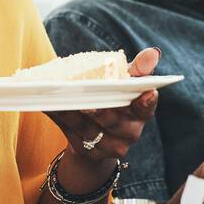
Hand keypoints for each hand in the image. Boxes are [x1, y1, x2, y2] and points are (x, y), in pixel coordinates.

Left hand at [43, 47, 161, 191]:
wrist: (96, 136)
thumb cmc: (115, 100)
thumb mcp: (124, 84)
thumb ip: (137, 70)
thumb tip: (153, 52)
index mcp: (139, 114)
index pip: (146, 109)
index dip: (147, 102)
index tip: (148, 92)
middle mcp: (128, 133)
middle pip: (114, 122)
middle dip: (101, 112)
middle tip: (90, 103)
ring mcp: (108, 146)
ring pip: (89, 129)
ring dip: (73, 113)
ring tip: (61, 100)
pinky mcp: (87, 151)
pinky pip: (71, 133)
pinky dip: (60, 118)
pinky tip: (49, 105)